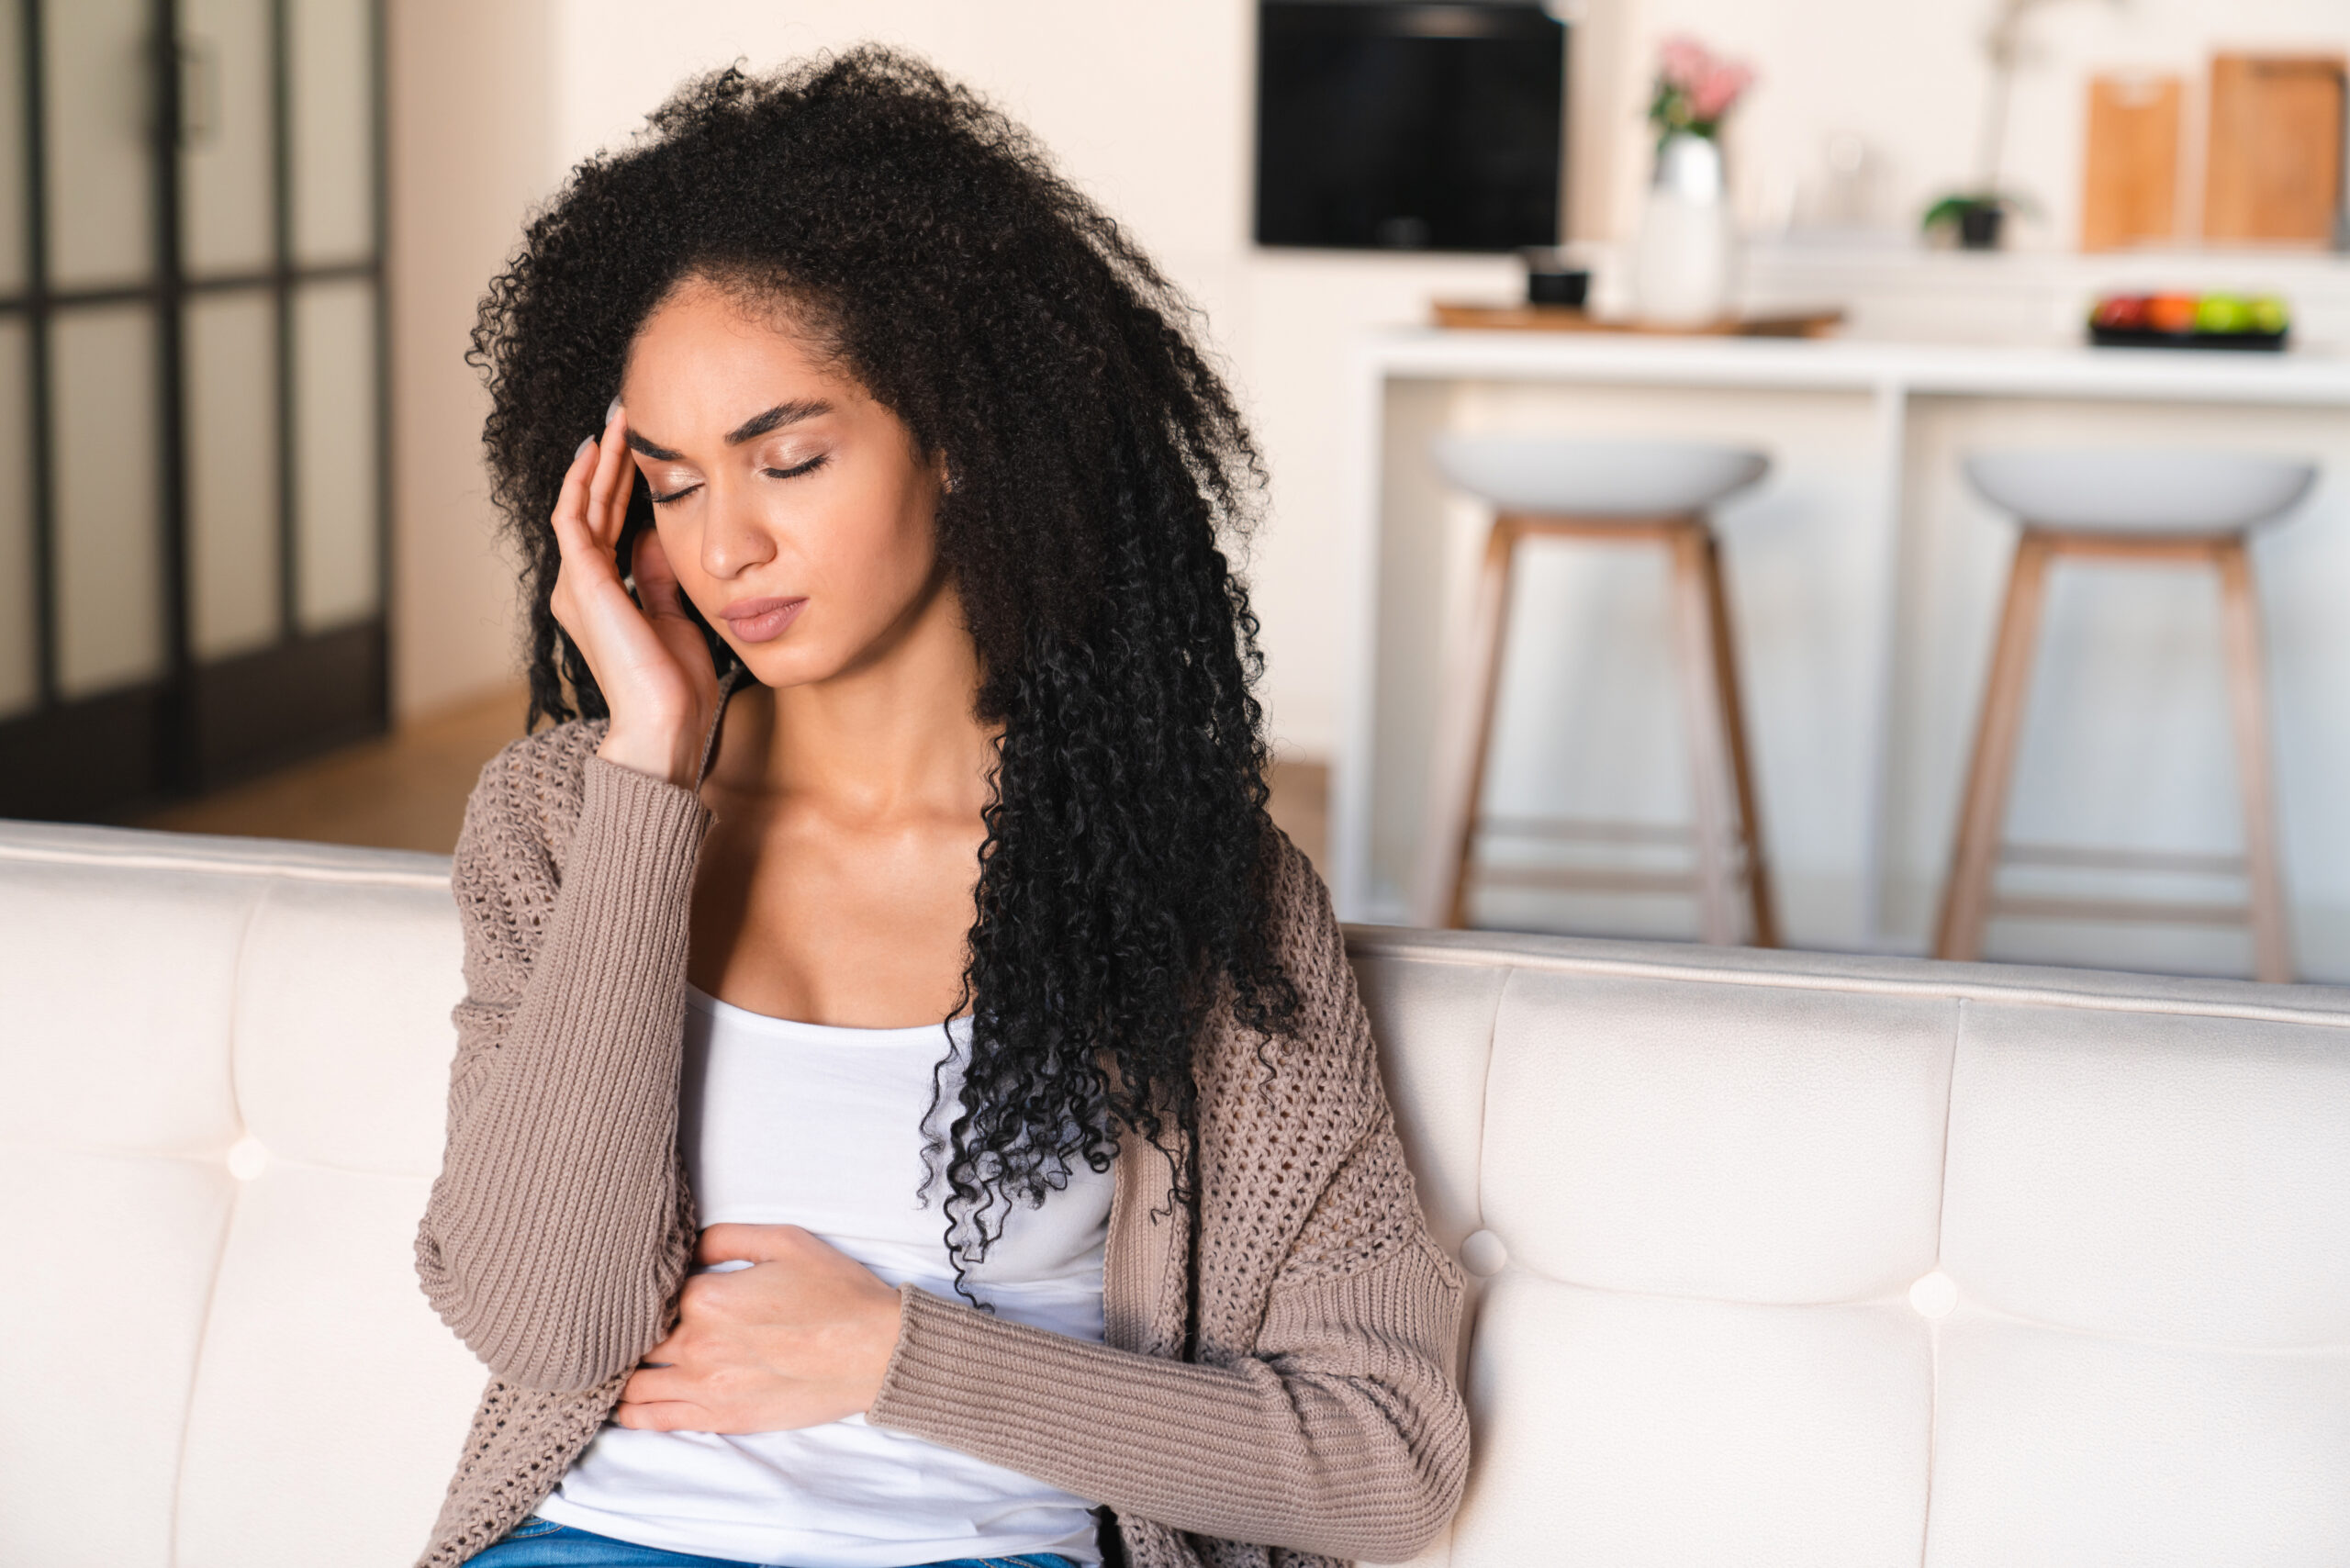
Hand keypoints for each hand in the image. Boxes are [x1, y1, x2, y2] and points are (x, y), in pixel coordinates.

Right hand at [548, 405, 721, 786]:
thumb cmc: (678, 686)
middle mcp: (582, 587)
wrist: (666, 723)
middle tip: (628, 414)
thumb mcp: (676, 616)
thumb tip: (657, 535)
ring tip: (619, 419)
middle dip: (612, 461)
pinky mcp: (581, 581)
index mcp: (605, 596)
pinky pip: (576, 517)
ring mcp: (577, 583)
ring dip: (601, 460)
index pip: (612, 525)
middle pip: (595, 507)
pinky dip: (587, 481)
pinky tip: (603, 450)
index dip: (627, 485)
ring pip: (583, 503)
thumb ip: (660, 577)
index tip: (648, 447)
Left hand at [613, 1224, 905, 1433]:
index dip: (638, 1289)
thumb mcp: (785, 1241)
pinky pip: (655, 1420)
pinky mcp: (721, 1418)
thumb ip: (725, 1236)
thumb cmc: (836, 1293)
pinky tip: (616, 1405)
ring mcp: (706, 1387)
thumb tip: (685, 1244)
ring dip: (615, 1375)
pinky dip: (629, 1413)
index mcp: (708, 1296)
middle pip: (633, 1340)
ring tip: (601, 1368)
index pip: (648, 1293)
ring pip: (633, 1386)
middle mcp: (697, 1344)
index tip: (630, 1287)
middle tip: (606, 1327)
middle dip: (621, 1333)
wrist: (875, 1351)